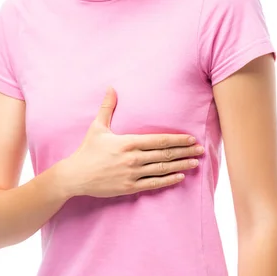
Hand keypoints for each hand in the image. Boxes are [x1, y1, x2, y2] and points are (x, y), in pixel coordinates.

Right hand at [59, 86, 204, 197]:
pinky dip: (168, 181)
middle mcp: (132, 158)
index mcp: (127, 142)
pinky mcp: (129, 187)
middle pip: (164, 155)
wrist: (75, 176)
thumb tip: (111, 87)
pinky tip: (180, 177)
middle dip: (185, 152)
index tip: (191, 139)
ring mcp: (132, 174)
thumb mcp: (97, 127)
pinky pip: (153, 184)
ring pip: (162, 169)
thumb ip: (108, 107)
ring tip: (195, 163)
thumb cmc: (87, 150)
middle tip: (201, 150)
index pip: (159, 141)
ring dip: (181, 165)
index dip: (177, 140)